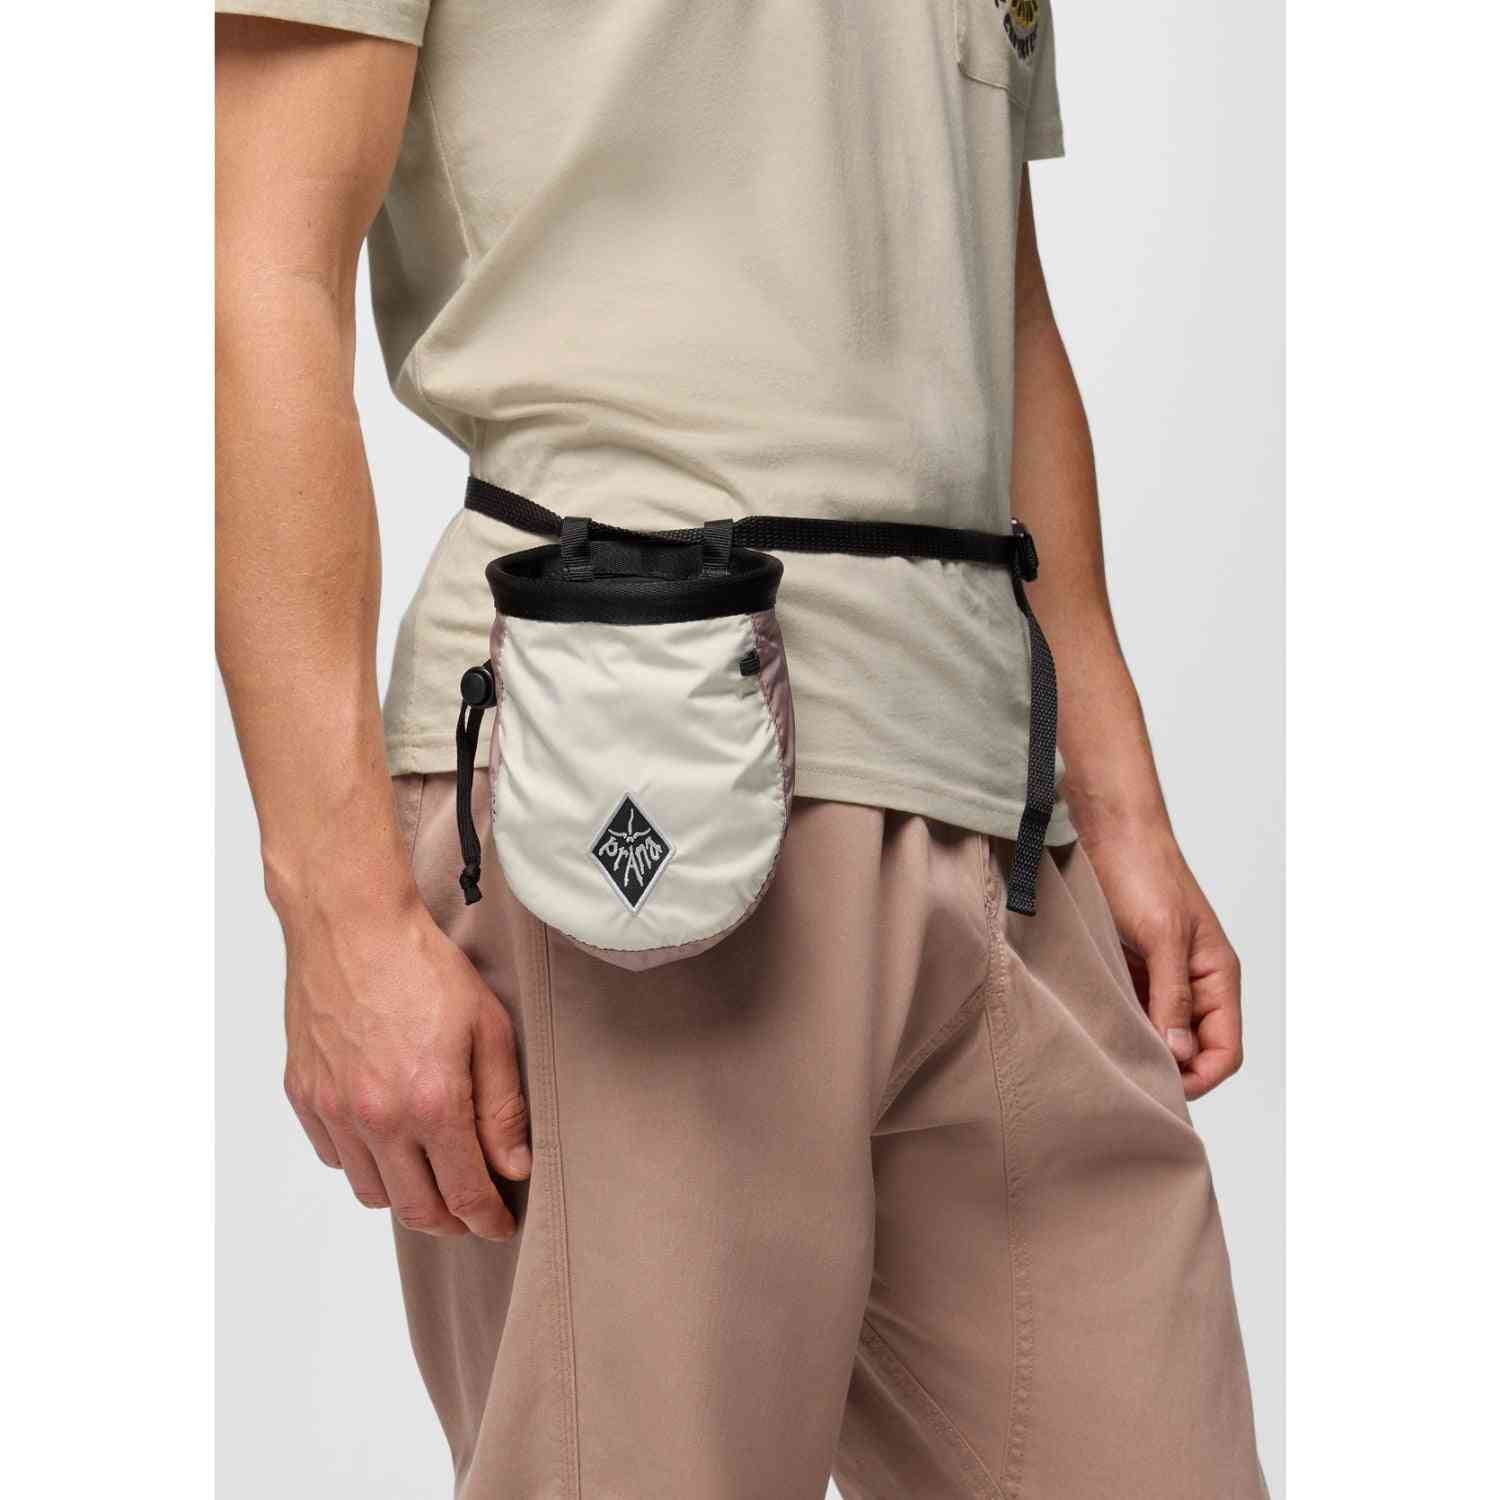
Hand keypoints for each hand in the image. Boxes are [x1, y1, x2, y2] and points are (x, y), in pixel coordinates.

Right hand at [279, 894, 530, 1238]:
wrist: (352, 926)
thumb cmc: (423, 966)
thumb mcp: (487, 1028)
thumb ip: (502, 1105)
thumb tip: (513, 1166)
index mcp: (430, 1104)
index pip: (464, 1193)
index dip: (487, 1219)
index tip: (500, 1225)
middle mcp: (377, 1119)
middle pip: (416, 1208)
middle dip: (451, 1222)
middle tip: (472, 1214)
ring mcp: (334, 1110)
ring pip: (372, 1192)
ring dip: (406, 1197)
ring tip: (432, 1177)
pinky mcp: (305, 1096)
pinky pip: (336, 1157)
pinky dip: (364, 1163)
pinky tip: (387, 1141)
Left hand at [1083, 823, 1243, 1099]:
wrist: (1107, 830)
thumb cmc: (1143, 871)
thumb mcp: (1163, 936)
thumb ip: (1172, 996)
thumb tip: (1179, 1055)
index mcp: (1217, 975)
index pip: (1224, 1049)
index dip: (1200, 1077)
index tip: (1163, 1089)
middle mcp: (1193, 982)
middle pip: (1193, 1049)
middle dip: (1170, 1070)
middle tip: (1131, 1083)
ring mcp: (1160, 976)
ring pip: (1159, 1033)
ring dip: (1141, 1048)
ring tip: (1110, 1062)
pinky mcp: (1128, 967)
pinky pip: (1132, 1010)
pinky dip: (1120, 1024)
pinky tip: (1098, 1032)